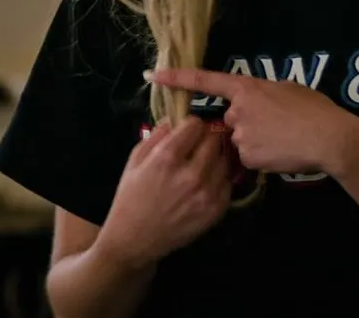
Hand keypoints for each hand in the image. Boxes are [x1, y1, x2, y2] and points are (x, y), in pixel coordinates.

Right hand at [93, 117, 231, 268]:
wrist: (134, 240)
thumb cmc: (130, 198)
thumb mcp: (134, 160)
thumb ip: (157, 135)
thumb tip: (176, 119)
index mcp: (167, 157)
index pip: (196, 124)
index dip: (191, 125)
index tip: (187, 132)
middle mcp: (191, 173)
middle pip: (214, 140)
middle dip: (205, 139)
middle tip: (197, 147)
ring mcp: (207, 193)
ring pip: (224, 160)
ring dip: (214, 159)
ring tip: (201, 167)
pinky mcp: (216, 210)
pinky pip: (227, 183)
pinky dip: (218, 180)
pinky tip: (204, 185)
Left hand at [149, 68, 358, 175]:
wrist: (328, 137)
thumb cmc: (314, 108)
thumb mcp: (288, 90)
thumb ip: (264, 95)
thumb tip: (257, 104)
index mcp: (247, 88)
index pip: (206, 80)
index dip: (178, 78)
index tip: (153, 76)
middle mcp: (238, 111)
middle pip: (230, 121)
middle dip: (246, 126)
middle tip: (275, 127)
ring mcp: (241, 135)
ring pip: (240, 142)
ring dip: (255, 143)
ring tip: (283, 141)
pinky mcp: (248, 157)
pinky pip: (249, 159)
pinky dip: (262, 158)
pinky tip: (281, 153)